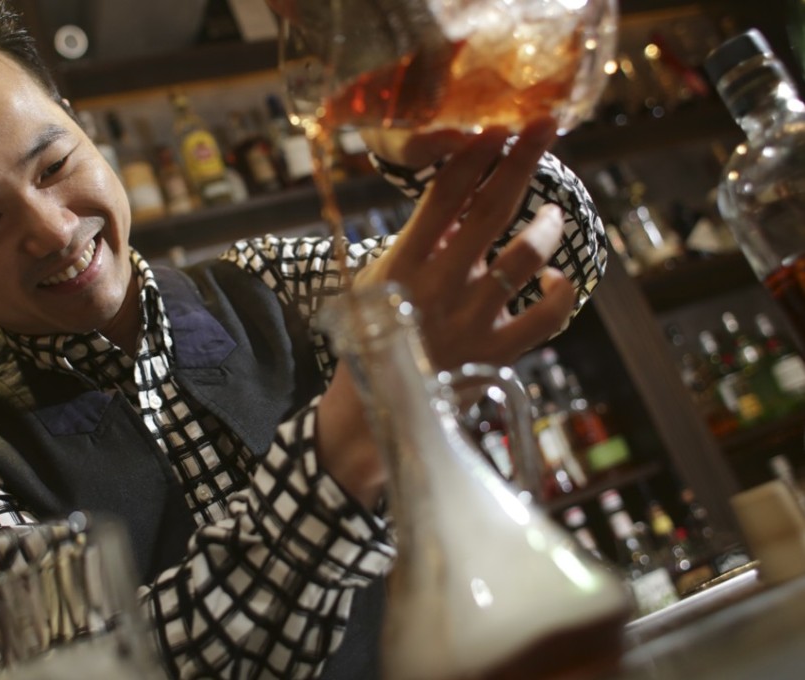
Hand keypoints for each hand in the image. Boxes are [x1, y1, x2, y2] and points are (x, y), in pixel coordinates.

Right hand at [316, 118, 574, 507]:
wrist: (375, 413)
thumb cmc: (376, 335)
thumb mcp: (381, 282)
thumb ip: (420, 243)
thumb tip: (462, 200)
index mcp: (402, 263)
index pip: (442, 196)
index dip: (473, 155)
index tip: (496, 124)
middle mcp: (437, 287)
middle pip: (488, 211)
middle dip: (520, 162)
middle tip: (544, 126)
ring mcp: (469, 321)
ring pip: (522, 259)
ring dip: (544, 227)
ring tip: (552, 214)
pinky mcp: (496, 355)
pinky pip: (545, 318)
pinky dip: (562, 293)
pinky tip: (561, 280)